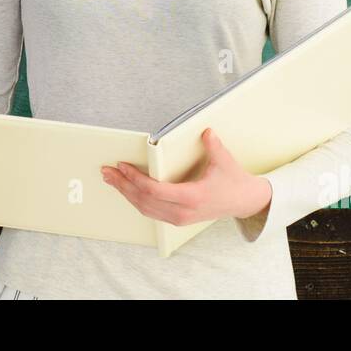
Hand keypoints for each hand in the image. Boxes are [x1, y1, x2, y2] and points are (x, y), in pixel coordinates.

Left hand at [101, 128, 271, 225]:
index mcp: (192, 197)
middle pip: (143, 200)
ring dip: (125, 193)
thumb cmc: (234, 182)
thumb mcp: (225, 162)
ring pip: (144, 208)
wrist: (244, 202)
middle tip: (106, 172)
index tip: (122, 167)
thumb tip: (205, 131)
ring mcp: (179, 218)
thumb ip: (213, 146)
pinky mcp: (177, 219)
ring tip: (111, 180)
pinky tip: (126, 190)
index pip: (155, 191)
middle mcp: (182, 211)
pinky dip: (135, 200)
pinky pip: (150, 211)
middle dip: (122, 186)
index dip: (135, 179)